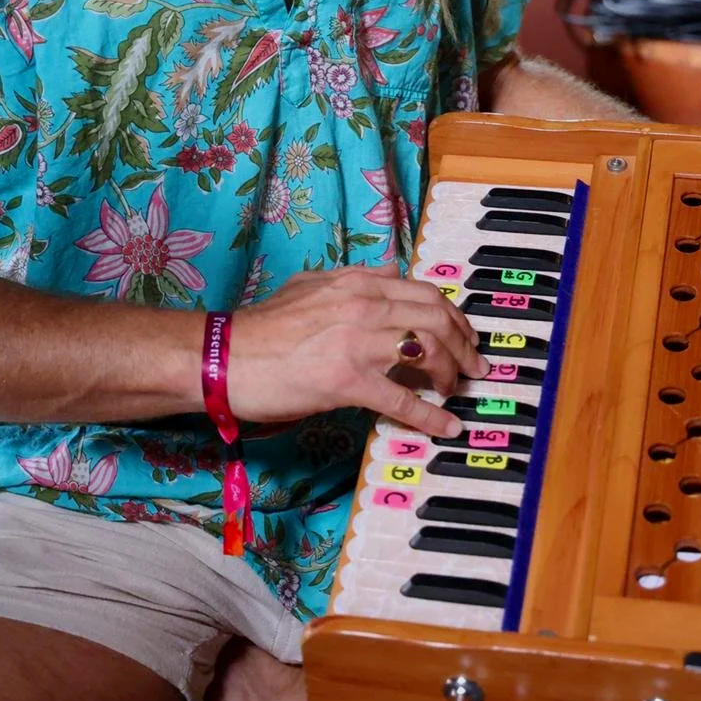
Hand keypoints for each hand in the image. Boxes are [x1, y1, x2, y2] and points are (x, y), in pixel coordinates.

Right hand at [229, 264, 486, 439]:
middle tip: (475, 367)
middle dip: (465, 344)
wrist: (225, 356)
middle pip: (436, 317)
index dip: (454, 316)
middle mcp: (363, 304)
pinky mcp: (346, 381)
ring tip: (455, 392)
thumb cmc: (262, 328)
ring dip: (452, 374)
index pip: (424, 292)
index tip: (465, 335)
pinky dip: (430, 415)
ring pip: (428, 350)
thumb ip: (353, 278)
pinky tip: (444, 427)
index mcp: (357, 282)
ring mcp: (356, 341)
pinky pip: (402, 400)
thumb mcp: (310, 285)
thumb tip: (391, 273)